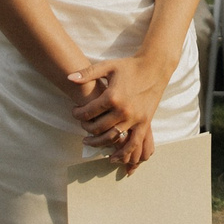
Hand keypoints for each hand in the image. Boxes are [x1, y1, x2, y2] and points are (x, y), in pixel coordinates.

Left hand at [69, 51, 169, 168]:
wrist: (154, 68)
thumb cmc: (129, 66)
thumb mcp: (108, 66)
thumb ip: (88, 73)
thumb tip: (68, 77)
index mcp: (112, 96)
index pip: (88, 112)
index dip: (77, 114)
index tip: (74, 112)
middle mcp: (123, 110)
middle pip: (98, 128)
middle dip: (86, 128)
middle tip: (82, 125)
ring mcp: (134, 119)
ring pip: (112, 138)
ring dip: (98, 143)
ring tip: (89, 142)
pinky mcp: (144, 123)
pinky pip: (132, 143)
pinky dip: (122, 153)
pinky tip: (112, 158)